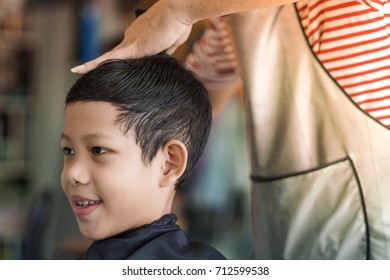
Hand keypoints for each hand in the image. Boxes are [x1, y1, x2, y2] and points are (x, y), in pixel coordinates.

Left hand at [71, 0, 192, 73]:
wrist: (178, 14)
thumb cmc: (178, 25)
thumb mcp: (171, 43)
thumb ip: (163, 52)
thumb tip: (161, 60)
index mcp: (140, 35)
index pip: (127, 49)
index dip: (121, 59)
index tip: (112, 66)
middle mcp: (131, 36)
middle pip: (116, 54)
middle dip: (105, 64)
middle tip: (90, 71)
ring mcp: (130, 41)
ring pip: (108, 57)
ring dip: (94, 65)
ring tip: (78, 71)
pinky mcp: (131, 47)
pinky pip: (108, 58)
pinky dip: (92, 64)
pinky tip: (79, 70)